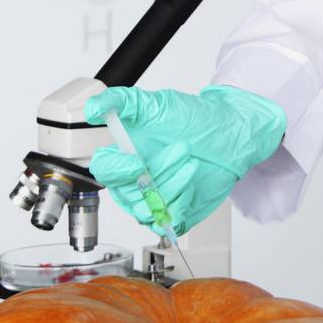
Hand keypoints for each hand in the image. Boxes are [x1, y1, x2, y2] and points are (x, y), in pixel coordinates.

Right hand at [85, 84, 285, 234]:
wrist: (229, 130)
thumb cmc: (192, 117)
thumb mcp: (155, 104)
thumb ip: (121, 101)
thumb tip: (93, 107)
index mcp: (124, 154)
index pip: (104, 170)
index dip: (118, 170)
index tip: (138, 161)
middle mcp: (136, 179)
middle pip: (126, 192)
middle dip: (158, 172)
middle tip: (182, 149)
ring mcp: (154, 198)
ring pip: (147, 209)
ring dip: (172, 185)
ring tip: (191, 163)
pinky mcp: (175, 212)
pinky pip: (166, 221)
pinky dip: (181, 202)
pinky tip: (193, 183)